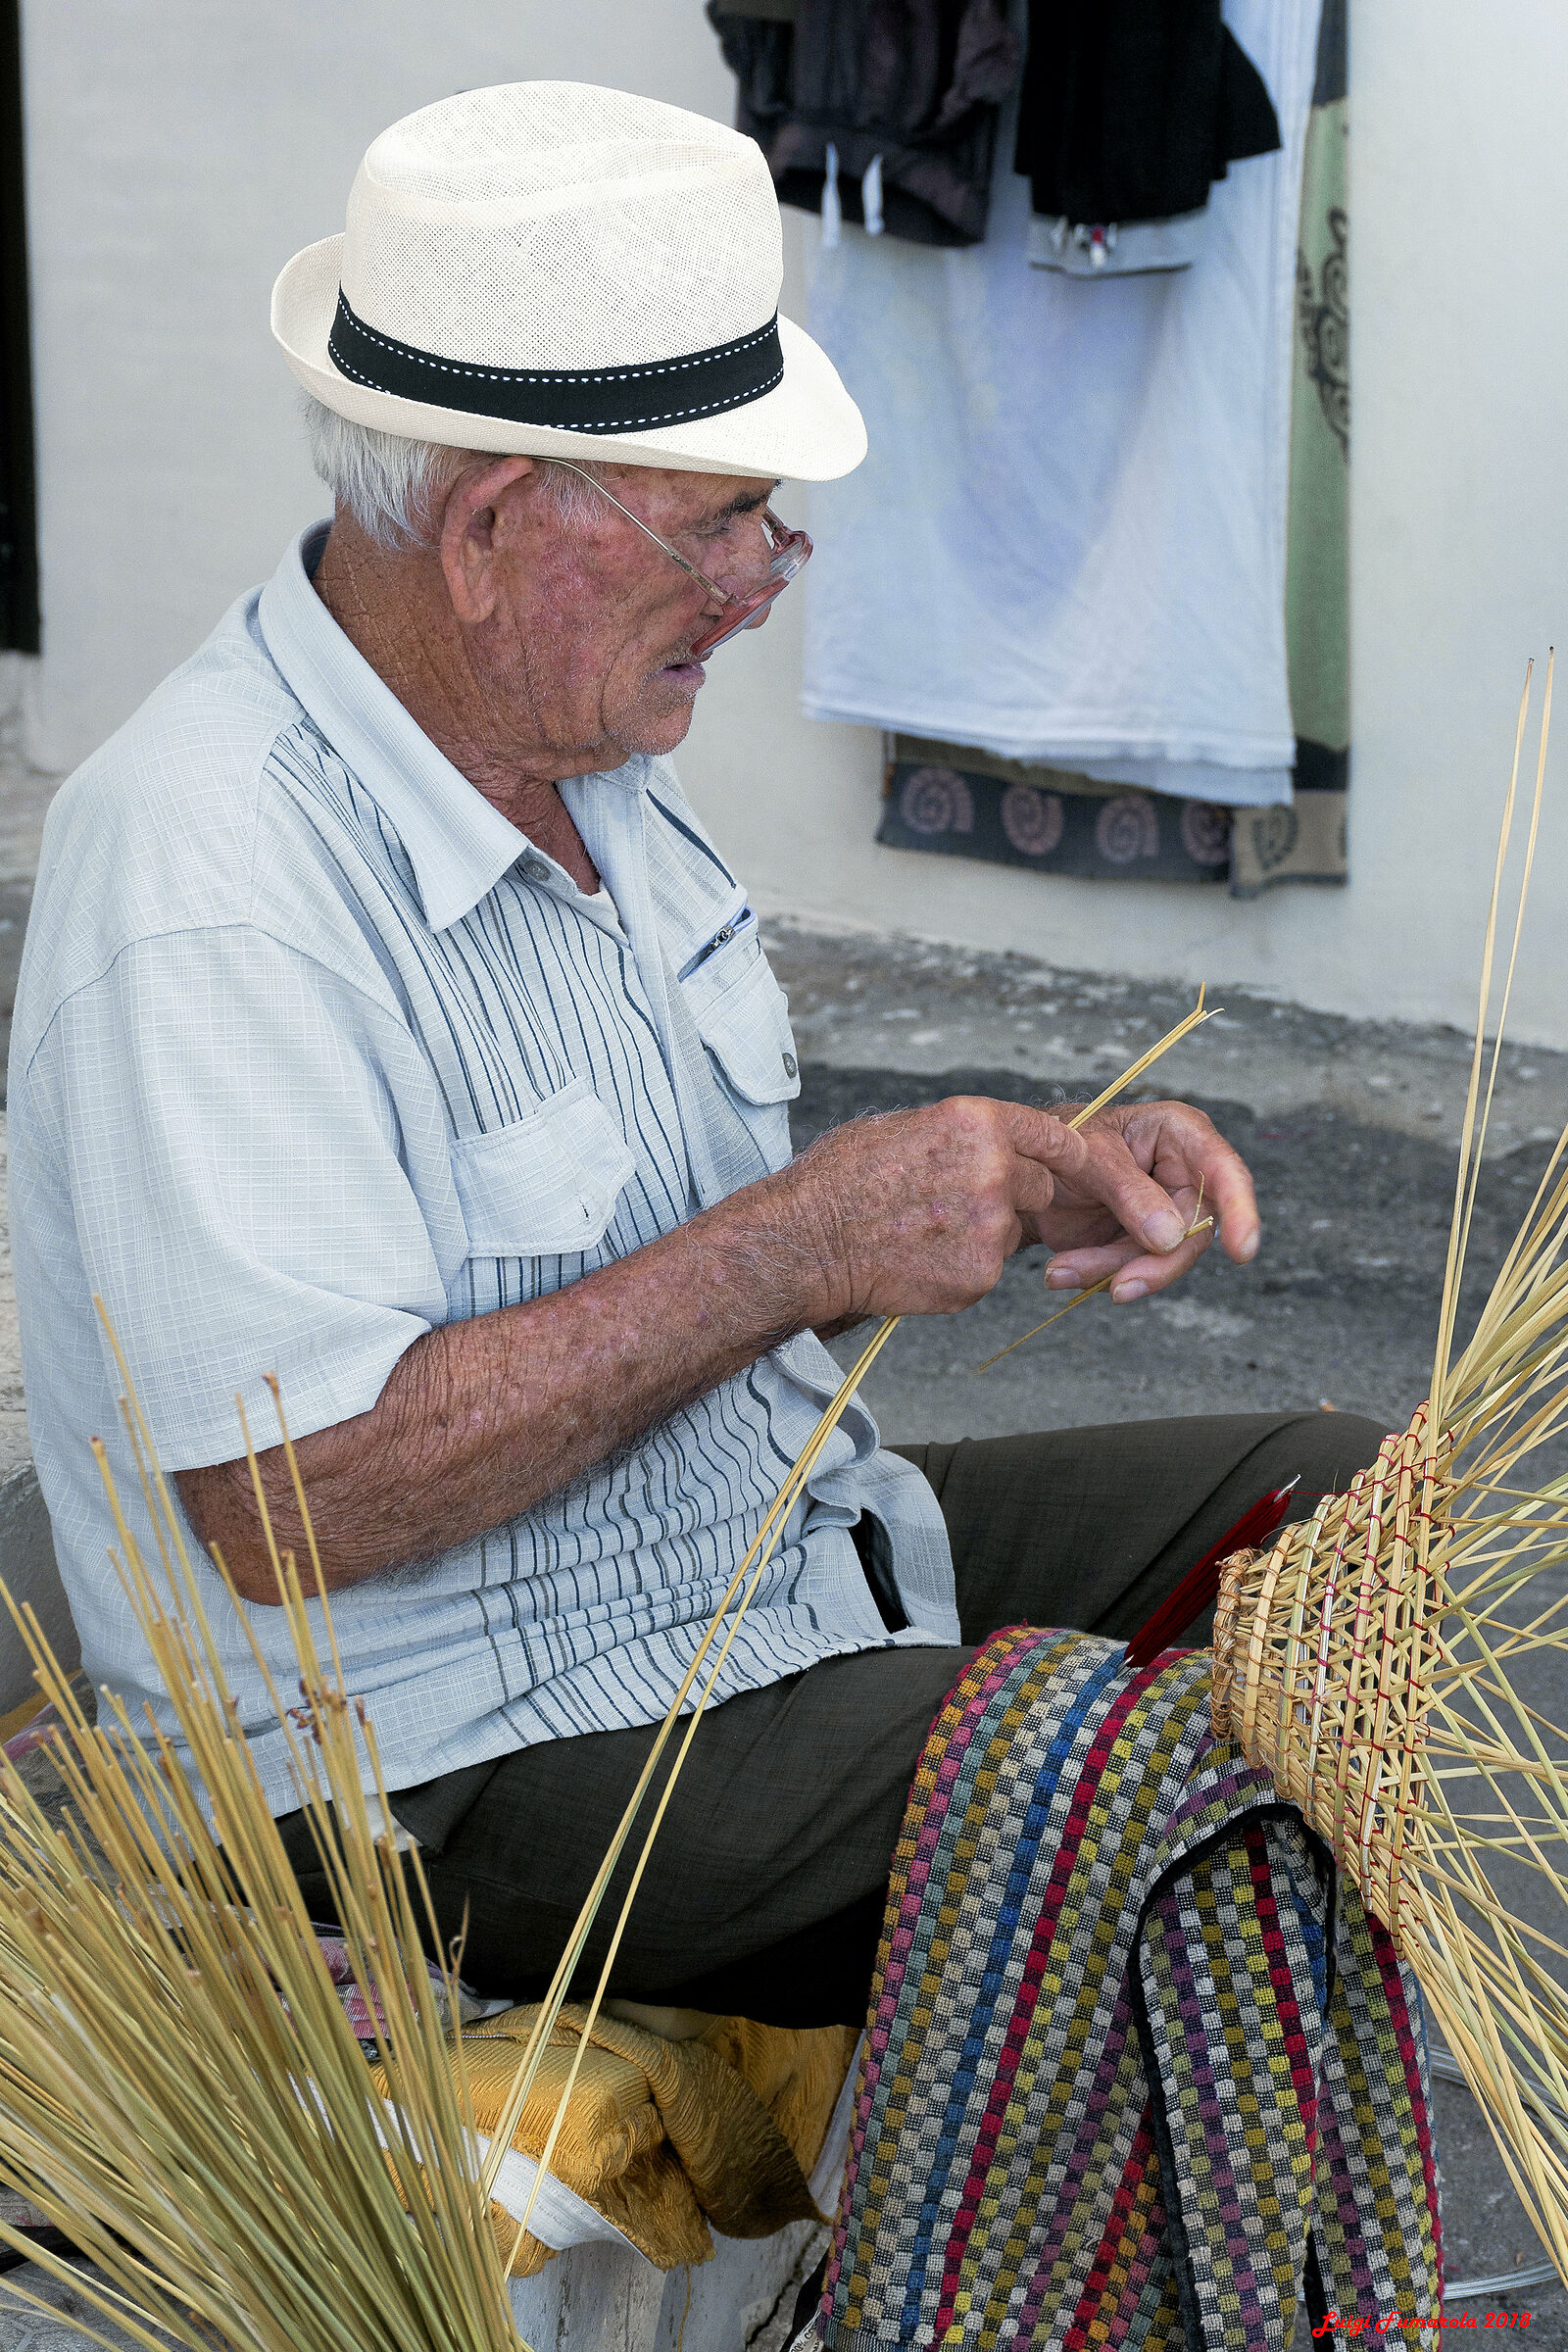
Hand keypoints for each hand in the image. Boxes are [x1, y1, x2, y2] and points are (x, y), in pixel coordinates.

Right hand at [779, 1094, 1256, 1324]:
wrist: (802, 1244)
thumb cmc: (839, 1183)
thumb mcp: (905, 1131)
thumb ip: (966, 1136)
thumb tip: (1002, 1144)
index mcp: (975, 1121)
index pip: (1062, 1135)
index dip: (1088, 1159)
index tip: (1117, 1173)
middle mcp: (991, 1166)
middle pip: (1047, 1185)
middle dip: (1025, 1199)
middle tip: (982, 1208)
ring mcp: (987, 1223)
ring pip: (1014, 1231)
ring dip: (983, 1234)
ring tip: (918, 1232)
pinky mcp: (978, 1273)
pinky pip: (989, 1270)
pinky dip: (961, 1269)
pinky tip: (914, 1261)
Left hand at [1034, 1099, 1259, 1301]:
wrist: (1027, 1172)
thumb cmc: (1062, 1143)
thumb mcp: (1088, 1156)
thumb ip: (1128, 1190)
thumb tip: (1171, 1236)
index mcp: (1181, 1135)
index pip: (1225, 1172)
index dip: (1240, 1211)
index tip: (1240, 1251)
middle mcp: (1184, 1174)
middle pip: (1195, 1231)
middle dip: (1154, 1263)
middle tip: (1117, 1286)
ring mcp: (1165, 1213)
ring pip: (1163, 1260)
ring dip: (1113, 1273)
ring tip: (1061, 1272)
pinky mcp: (1142, 1244)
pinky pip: (1133, 1270)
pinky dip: (1097, 1276)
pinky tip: (1062, 1272)